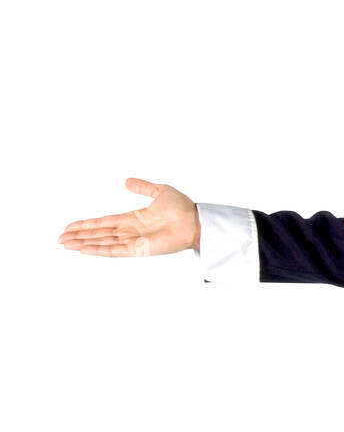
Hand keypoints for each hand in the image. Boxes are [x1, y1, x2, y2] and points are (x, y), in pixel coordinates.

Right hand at [57, 178, 199, 256]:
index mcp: (132, 219)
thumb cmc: (183, 208)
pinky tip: (83, 249)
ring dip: (83, 243)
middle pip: (98, 234)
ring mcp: (133, 241)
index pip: (104, 222)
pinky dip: (97, 249)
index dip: (87, 224)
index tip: (70, 225)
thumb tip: (126, 181)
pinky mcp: (138, 249)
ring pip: (102, 243)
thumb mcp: (159, 191)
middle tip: (60, 238)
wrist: (195, 220)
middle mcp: (130, 232)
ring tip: (65, 244)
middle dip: (79, 236)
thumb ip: (142, 187)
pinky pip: (113, 250)